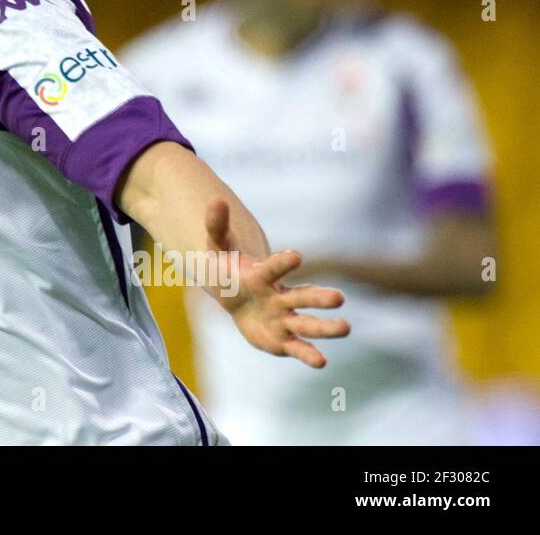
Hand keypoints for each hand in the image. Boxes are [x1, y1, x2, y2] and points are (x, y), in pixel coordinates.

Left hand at [204, 198, 350, 367]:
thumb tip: (216, 200)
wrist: (234, 297)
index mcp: (263, 274)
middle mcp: (280, 296)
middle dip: (318, 298)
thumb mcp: (216, 248)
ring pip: (306, 323)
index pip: (274, 268)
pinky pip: (297, 347)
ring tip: (346, 328)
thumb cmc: (227, 270)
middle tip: (339, 298)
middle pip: (302, 297)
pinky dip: (308, 354)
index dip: (283, 262)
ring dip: (325, 327)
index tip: (296, 256)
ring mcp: (284, 318)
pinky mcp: (282, 339)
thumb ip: (216, 226)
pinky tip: (322, 362)